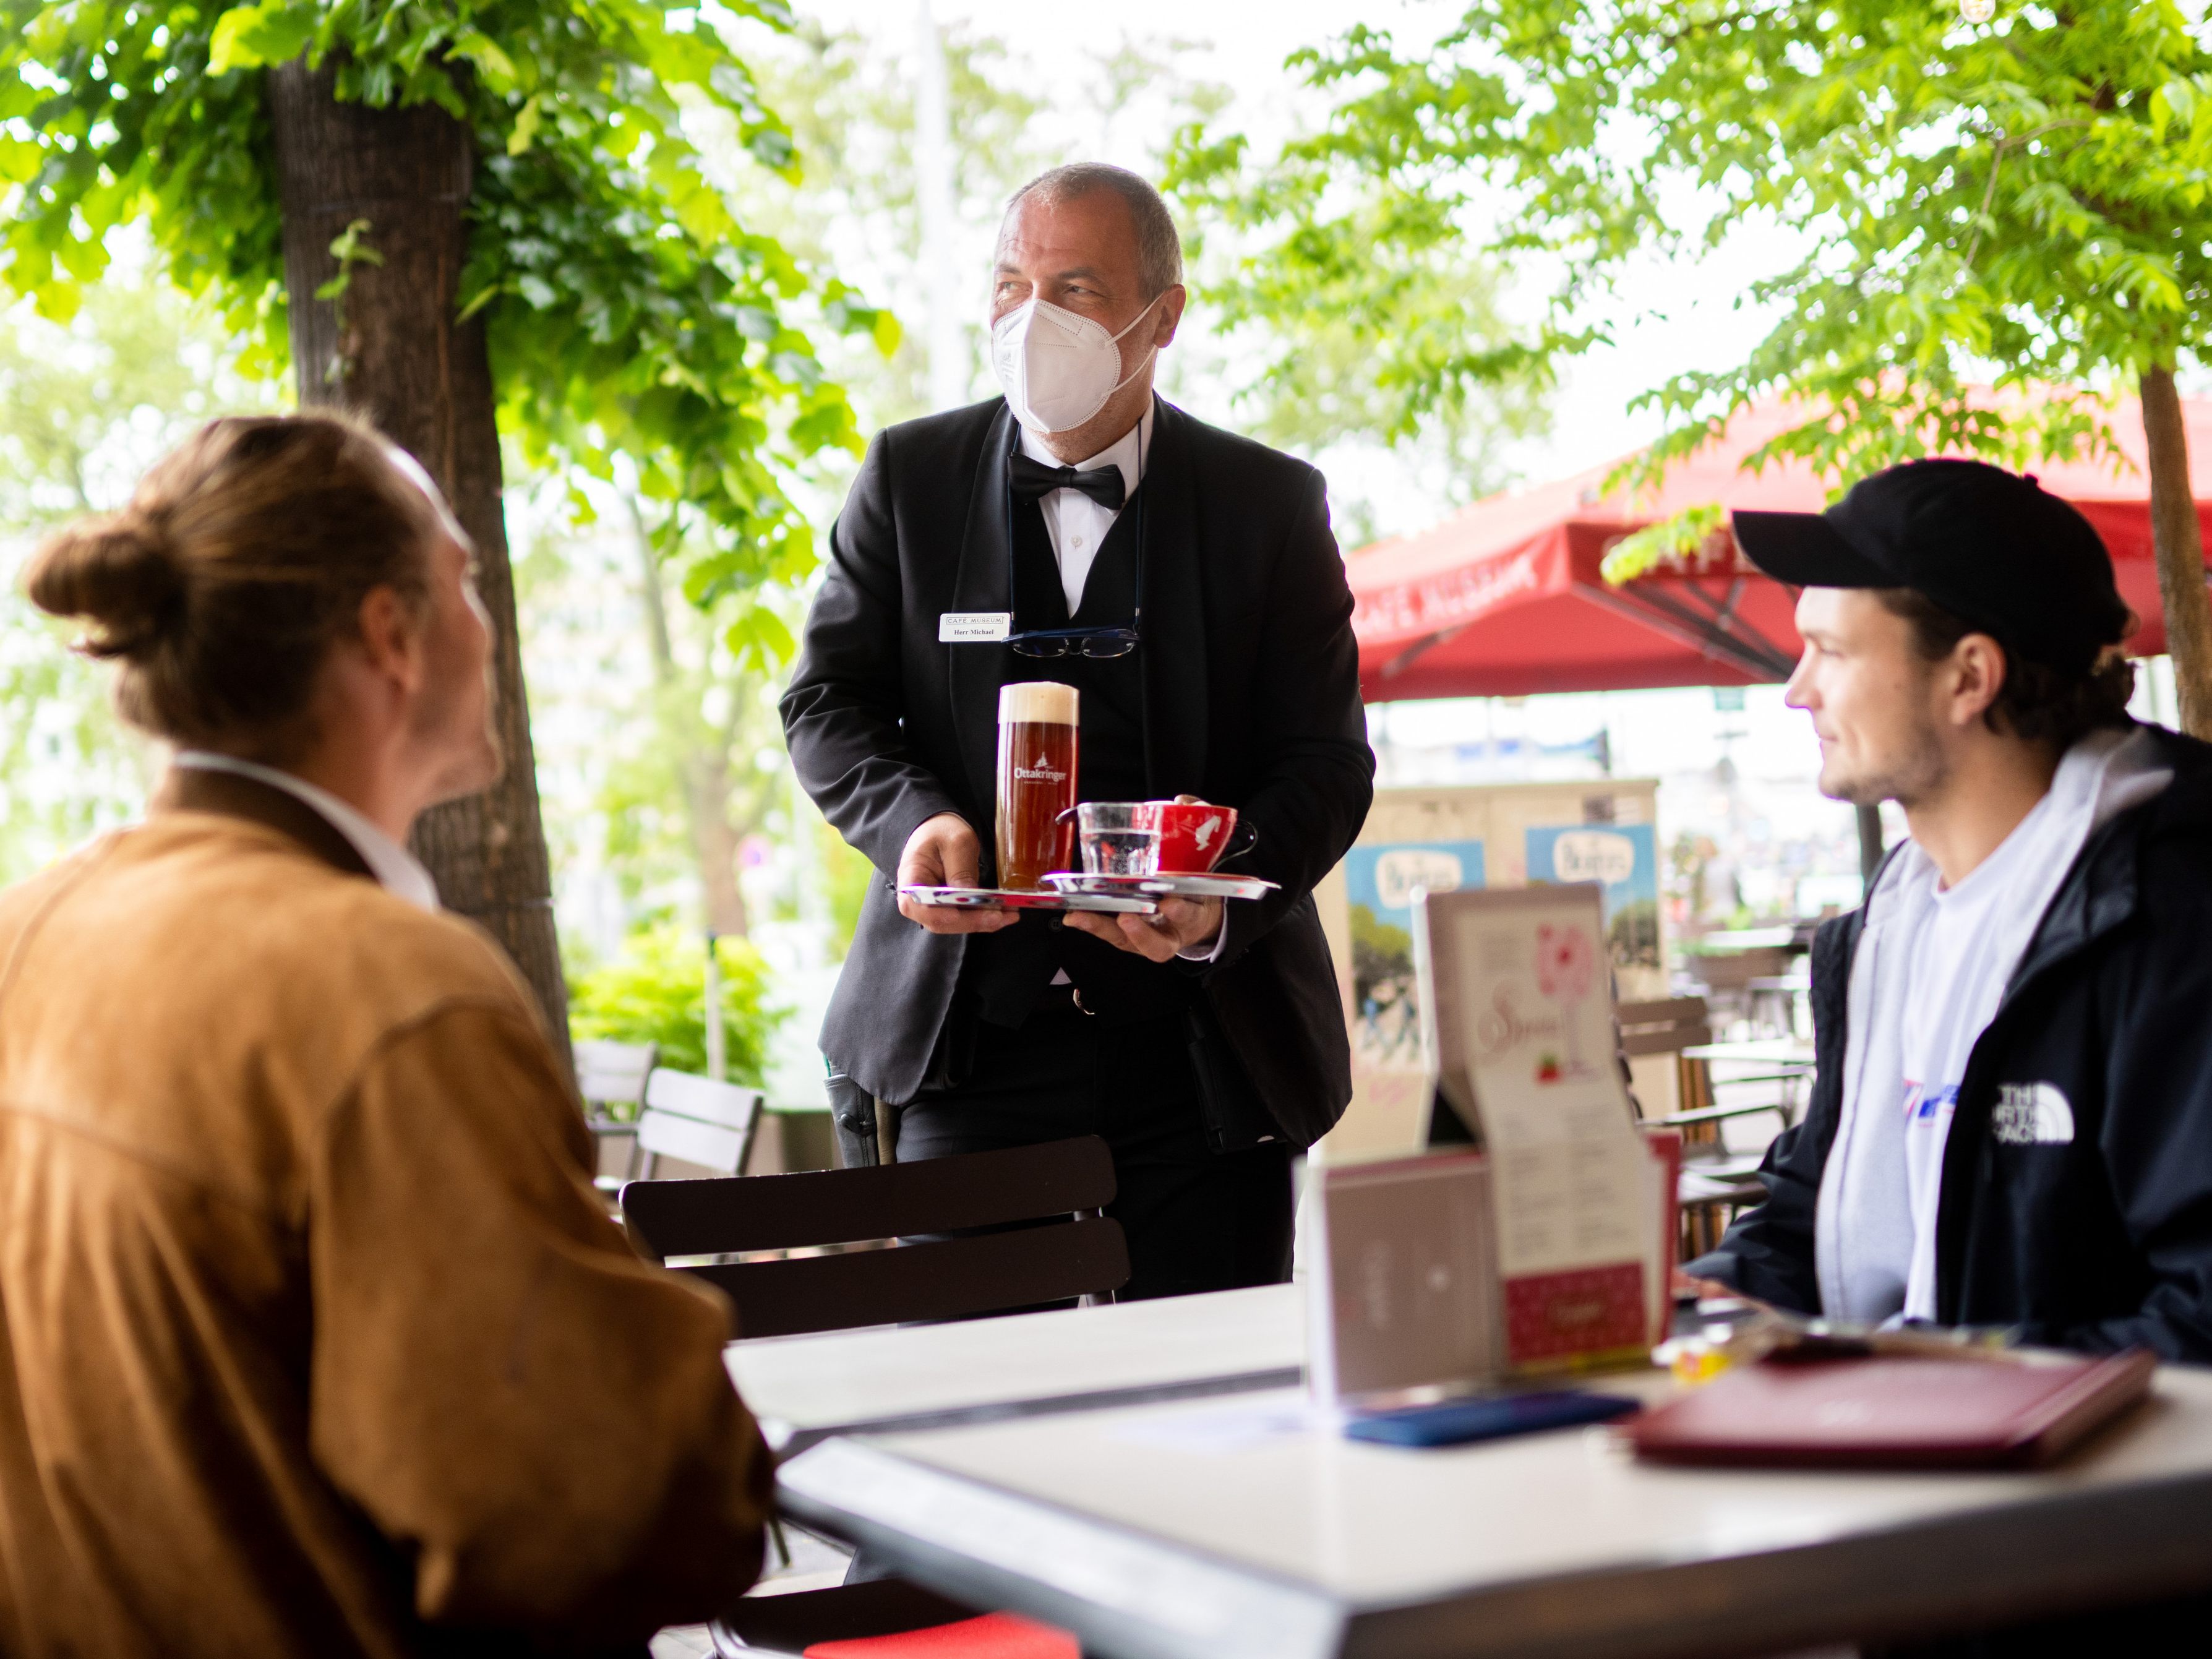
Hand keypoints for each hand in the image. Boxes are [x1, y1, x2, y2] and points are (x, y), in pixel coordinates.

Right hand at [895, 813, 1016, 933]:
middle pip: (938, 920)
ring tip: (1009, 915)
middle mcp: (918, 898)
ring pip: (954, 924)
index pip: (914, 903)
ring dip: (981, 922)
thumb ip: (960, 868)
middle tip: (998, 916)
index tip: (956, 914)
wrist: (940, 829)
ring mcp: (933, 906)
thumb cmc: (942, 831)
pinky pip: (964, 918)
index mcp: (911, 876)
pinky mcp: (949, 907)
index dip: (934, 913)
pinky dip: (983, 917)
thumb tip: (968, 895)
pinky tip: (1004, 914)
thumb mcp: (955, 842)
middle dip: (969, 921)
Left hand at [1062, 792, 1228, 961]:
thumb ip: (1199, 828)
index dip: (1181, 912)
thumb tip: (1183, 802)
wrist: (1199, 913)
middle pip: (1157, 943)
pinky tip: (1072, 915)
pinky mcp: (1127, 936)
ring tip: (1082, 916)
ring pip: (1127, 942)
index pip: (1192, 916)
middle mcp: (1171, 932)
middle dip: (1141, 932)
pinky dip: (1090, 925)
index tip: (1170, 903)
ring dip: (1104, 929)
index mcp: (1195, 914)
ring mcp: (1147, 937)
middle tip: (1127, 916)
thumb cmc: (1196, 884)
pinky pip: (1109, 935)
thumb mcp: (1205, 856)